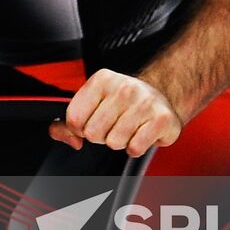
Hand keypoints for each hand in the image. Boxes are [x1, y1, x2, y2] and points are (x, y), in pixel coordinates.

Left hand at [49, 68, 181, 156]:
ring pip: (114, 143)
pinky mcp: (161, 120)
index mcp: (102, 80)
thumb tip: (69, 138)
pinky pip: (135, 148)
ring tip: (129, 127)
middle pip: (93, 133)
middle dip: (102, 135)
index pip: (74, 119)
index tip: (92, 121)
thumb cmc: (123, 102)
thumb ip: (69, 121)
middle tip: (114, 124)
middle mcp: (124, 88)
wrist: (160, 96)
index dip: (80, 128)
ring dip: (120, 141)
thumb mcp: (93, 102)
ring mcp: (145, 102)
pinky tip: (141, 133)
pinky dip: (136, 147)